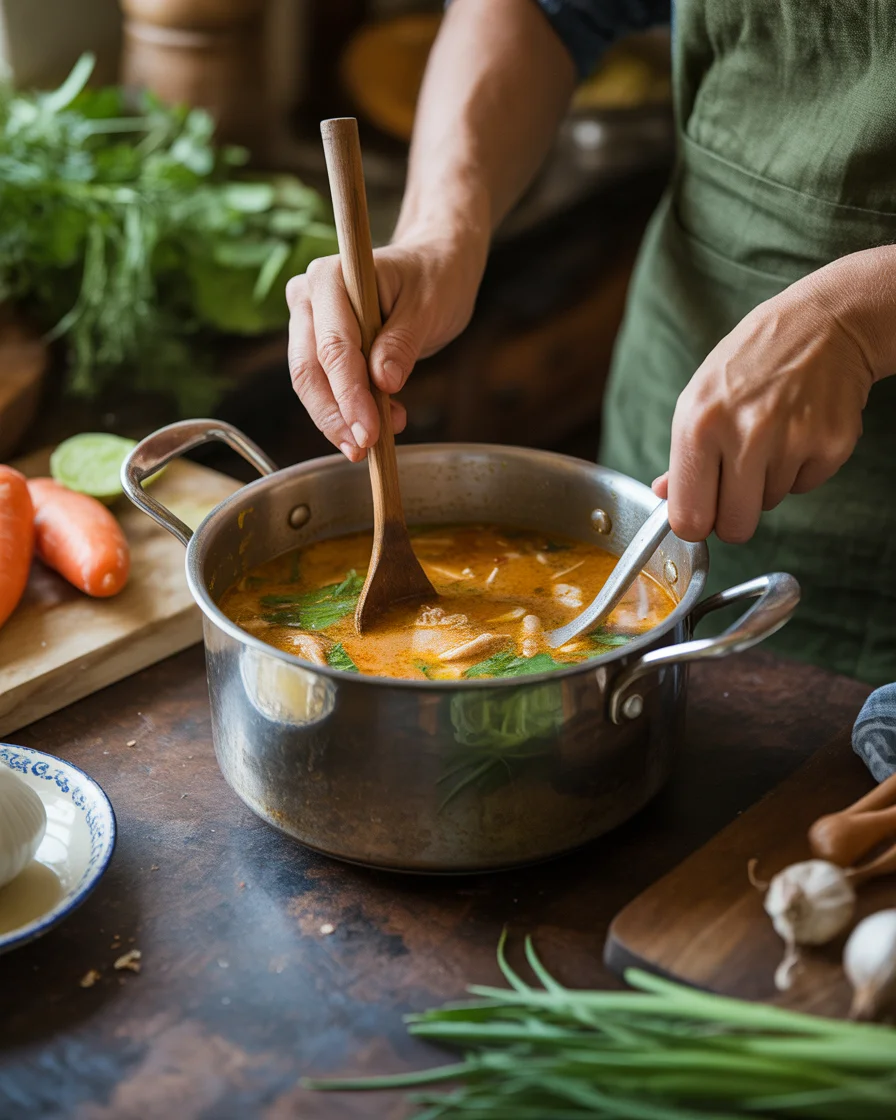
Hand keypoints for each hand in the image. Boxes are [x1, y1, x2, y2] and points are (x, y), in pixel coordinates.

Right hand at [286, 236, 484, 460]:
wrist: (434, 267)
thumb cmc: (433, 278)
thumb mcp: (428, 308)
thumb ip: (402, 343)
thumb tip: (383, 382)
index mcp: (330, 277)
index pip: (333, 346)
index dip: (349, 394)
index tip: (369, 432)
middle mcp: (309, 297)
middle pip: (309, 369)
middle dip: (335, 416)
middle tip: (363, 449)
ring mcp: (309, 321)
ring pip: (310, 384)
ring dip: (339, 419)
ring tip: (376, 441)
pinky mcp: (318, 345)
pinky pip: (324, 386)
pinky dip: (347, 411)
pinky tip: (379, 425)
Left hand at [651, 274, 875, 543]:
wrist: (822, 325)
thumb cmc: (750, 362)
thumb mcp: (699, 397)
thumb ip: (682, 456)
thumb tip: (665, 495)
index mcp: (699, 425)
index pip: (690, 517)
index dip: (696, 524)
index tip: (701, 517)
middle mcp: (745, 435)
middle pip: (735, 528)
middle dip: (734, 515)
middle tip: (737, 484)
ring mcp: (792, 441)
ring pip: (770, 504)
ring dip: (767, 481)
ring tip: (771, 435)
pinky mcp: (831, 445)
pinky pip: (804, 487)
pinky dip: (800, 468)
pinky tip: (798, 430)